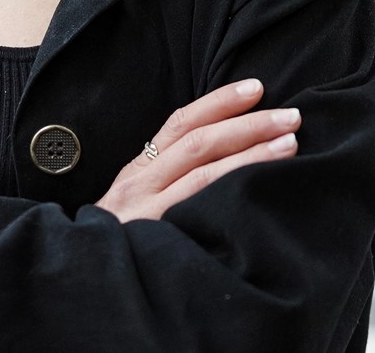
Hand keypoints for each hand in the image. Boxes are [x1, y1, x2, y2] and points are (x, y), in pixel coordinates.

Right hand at [92, 79, 299, 223]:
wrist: (85, 286)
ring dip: (251, 156)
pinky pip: (200, 213)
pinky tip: (260, 191)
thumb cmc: (121, 241)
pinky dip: (231, 197)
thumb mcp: (134, 202)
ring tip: (289, 144)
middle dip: (248, 126)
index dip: (219, 102)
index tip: (256, 88)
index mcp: (138, 170)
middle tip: (290, 117)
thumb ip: (166, 177)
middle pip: (198, 144)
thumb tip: (222, 150)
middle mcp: (141, 186)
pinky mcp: (159, 242)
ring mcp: (149, 214)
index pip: (181, 123)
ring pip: (204, 176)